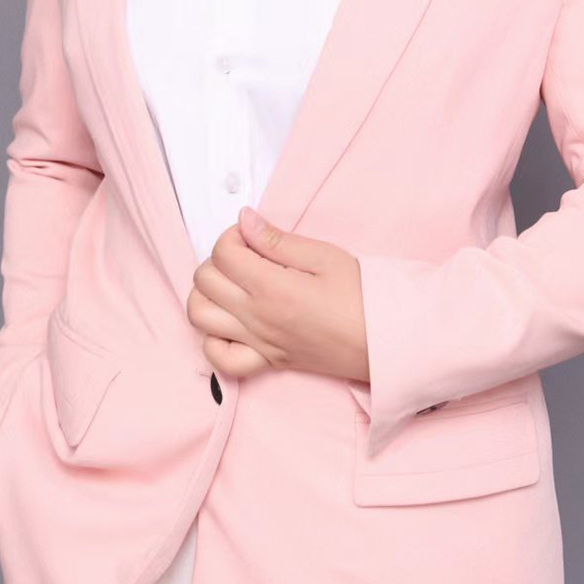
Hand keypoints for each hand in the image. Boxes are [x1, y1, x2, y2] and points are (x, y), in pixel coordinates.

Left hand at [185, 206, 370, 384]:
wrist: (384, 342)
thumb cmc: (361, 296)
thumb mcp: (324, 256)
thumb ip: (277, 241)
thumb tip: (244, 220)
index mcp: (271, 288)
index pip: (222, 254)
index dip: (232, 236)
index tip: (252, 235)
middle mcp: (257, 318)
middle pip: (203, 282)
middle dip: (217, 259)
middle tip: (245, 255)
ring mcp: (258, 343)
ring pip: (199, 318)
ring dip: (207, 294)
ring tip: (233, 284)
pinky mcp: (266, 362)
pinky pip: (220, 358)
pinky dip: (213, 339)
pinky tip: (231, 322)